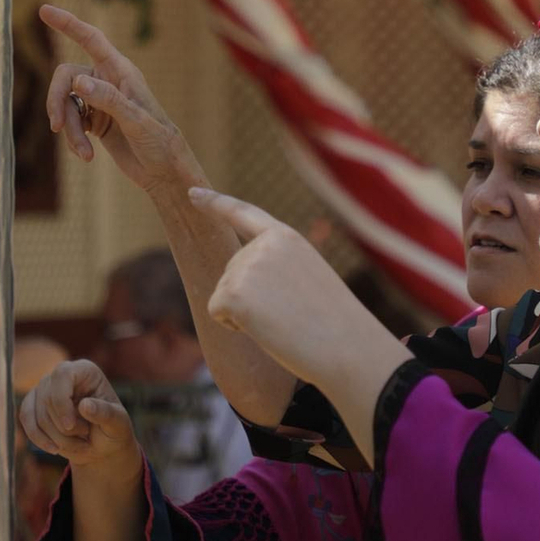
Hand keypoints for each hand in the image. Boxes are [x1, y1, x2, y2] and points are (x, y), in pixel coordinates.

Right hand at [21, 359, 139, 481]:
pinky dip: (40, 439)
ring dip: (56, 438)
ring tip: (79, 443)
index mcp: (85, 371)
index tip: (69, 426)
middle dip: (64, 428)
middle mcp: (62, 375)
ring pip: (37, 415)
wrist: (101, 445)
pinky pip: (26, 420)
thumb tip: (84, 405)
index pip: (62, 374)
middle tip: (86, 435)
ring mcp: (45, 388)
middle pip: (47, 399)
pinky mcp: (33, 404)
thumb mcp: (118, 424)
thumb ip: (105, 413)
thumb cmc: (112, 430)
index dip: (61, 401)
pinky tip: (55, 449)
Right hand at [42, 6, 197, 194]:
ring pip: (66, 104)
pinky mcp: (94, 121)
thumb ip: (108, 99)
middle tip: (56, 126)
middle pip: (66, 77)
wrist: (164, 171)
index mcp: (121, 71)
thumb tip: (78, 82)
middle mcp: (107, 81)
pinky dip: (73, 139)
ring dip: (69, 130)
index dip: (68, 23)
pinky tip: (86, 155)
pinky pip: (70, 122)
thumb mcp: (136, 121)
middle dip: (57, 101)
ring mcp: (99, 101)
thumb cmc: (159, 142)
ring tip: (84, 154)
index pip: (91, 39)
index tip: (44, 10)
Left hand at [190, 187, 400, 393]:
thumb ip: (275, 270)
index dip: (215, 203)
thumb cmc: (334, 324)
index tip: (192, 193)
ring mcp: (246, 266)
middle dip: (249, 298)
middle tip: (290, 313)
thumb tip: (237, 287)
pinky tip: (267, 330)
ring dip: (245, 315)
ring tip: (285, 321)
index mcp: (287, 238)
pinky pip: (217, 312)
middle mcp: (263, 245)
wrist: (347, 347)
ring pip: (223, 294)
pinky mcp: (232, 293)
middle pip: (231, 271)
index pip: (244, 214)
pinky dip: (234, 327)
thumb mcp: (308, 281)